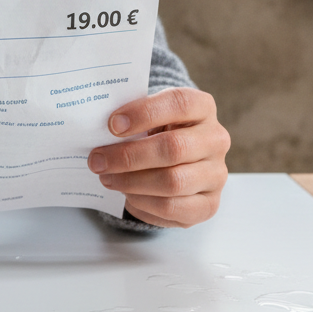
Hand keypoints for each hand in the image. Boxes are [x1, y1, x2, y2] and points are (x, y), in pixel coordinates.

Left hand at [87, 88, 229, 227]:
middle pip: (173, 148)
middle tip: (98, 160)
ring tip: (107, 178)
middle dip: (129, 156)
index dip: (144, 113)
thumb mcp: (151, 115)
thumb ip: (133, 118)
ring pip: (173, 182)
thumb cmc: (159, 131)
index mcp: (202, 107)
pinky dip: (144, 203)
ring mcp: (216, 173)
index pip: (178, 103)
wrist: (181, 160)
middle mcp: (216, 139)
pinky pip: (173, 208)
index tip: (112, 125)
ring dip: (132, 182)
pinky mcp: (208, 204)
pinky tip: (128, 195)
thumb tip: (97, 129)